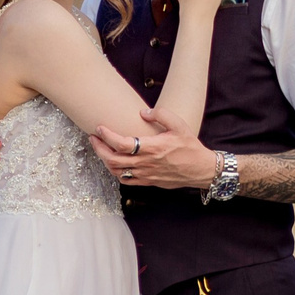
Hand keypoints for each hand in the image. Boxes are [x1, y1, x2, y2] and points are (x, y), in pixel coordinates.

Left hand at [88, 104, 218, 190]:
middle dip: (98, 148)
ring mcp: (145, 174)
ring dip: (104, 160)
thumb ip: (161, 115)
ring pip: (116, 171)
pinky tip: (114, 163)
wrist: (201, 169)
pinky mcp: (147, 182)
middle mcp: (146, 163)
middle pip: (112, 159)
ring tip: (101, 149)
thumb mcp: (180, 125)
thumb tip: (143, 112)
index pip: (121, 144)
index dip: (106, 136)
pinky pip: (125, 180)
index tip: (99, 128)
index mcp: (152, 148)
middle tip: (94, 137)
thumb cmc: (190, 147)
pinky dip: (115, 171)